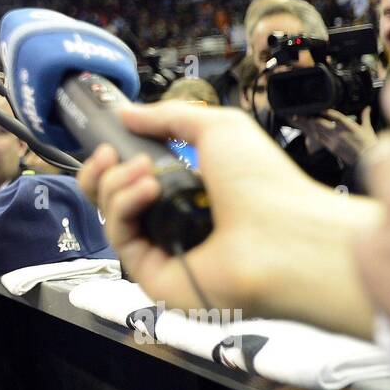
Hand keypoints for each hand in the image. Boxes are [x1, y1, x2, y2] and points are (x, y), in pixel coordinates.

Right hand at [76, 102, 379, 337]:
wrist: (287, 234)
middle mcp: (173, 224)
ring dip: (116, 183)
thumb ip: (168, 116)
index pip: (133, 179)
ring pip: (111, 215)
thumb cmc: (267, 184)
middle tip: (111, 152)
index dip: (115, 160)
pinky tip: (148, 189)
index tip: (110, 140)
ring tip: (145, 169)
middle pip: (111, 199)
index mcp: (189, 194)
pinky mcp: (153, 276)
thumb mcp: (218, 128)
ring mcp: (162, 251)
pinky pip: (119, 238)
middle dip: (102, 171)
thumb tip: (126, 112)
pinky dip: (124, 206)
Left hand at [292, 107, 377, 165]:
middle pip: (319, 122)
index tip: (321, 108)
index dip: (325, 110)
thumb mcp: (367, 128)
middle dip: (312, 118)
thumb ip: (365, 116)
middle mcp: (338, 132)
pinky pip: (320, 139)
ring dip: (313, 125)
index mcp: (347, 125)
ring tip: (307, 121)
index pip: (332, 115)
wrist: (367, 160)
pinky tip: (315, 131)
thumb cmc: (369, 143)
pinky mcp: (331, 148)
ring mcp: (333, 140)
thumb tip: (367, 108)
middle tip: (307, 115)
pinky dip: (317, 134)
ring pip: (318, 130)